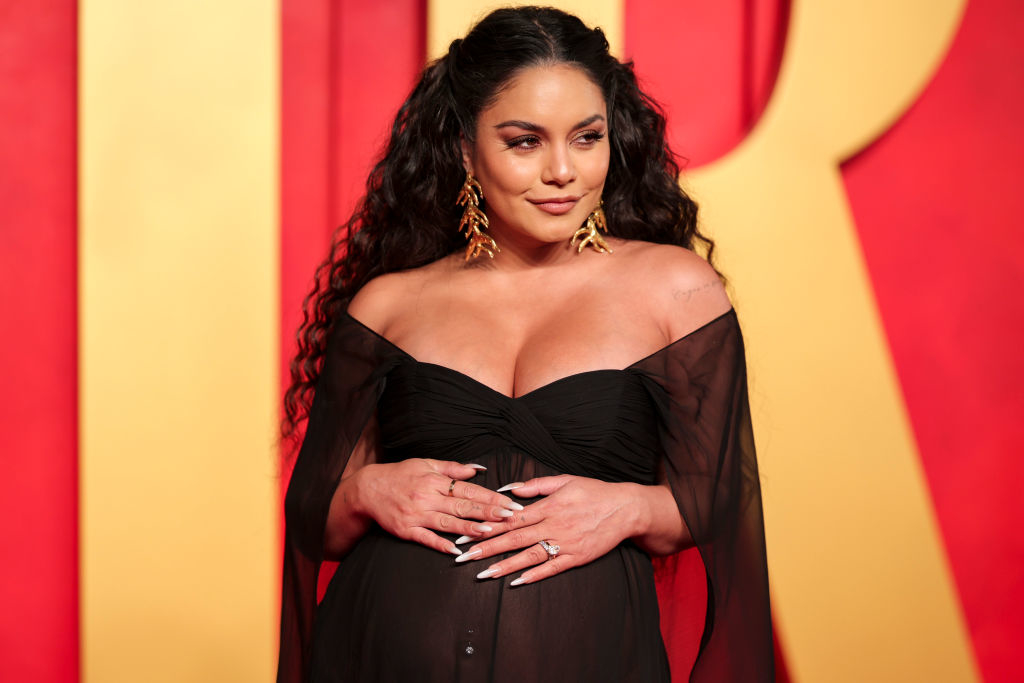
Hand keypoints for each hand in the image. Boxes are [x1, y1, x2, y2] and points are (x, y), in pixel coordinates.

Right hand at [353, 459, 523, 555]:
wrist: (367, 489)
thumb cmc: (400, 475)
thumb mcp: (425, 464)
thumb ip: (452, 468)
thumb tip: (477, 469)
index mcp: (434, 480)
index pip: (468, 489)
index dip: (491, 497)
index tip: (510, 503)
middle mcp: (427, 496)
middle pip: (462, 505)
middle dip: (488, 512)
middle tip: (509, 518)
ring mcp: (416, 514)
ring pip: (447, 523)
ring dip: (468, 528)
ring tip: (489, 532)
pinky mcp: (405, 530)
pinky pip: (425, 538)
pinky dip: (439, 544)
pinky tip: (455, 550)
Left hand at [453, 474, 648, 584]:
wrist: (626, 508)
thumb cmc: (594, 491)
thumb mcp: (565, 480)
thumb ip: (535, 484)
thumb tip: (509, 490)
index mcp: (549, 505)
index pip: (512, 518)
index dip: (488, 525)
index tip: (468, 532)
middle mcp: (554, 525)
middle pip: (515, 539)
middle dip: (487, 548)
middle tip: (464, 557)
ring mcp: (566, 543)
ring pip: (530, 556)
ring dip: (505, 566)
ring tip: (483, 574)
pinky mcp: (577, 557)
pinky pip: (552, 568)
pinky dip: (534, 575)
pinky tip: (516, 582)